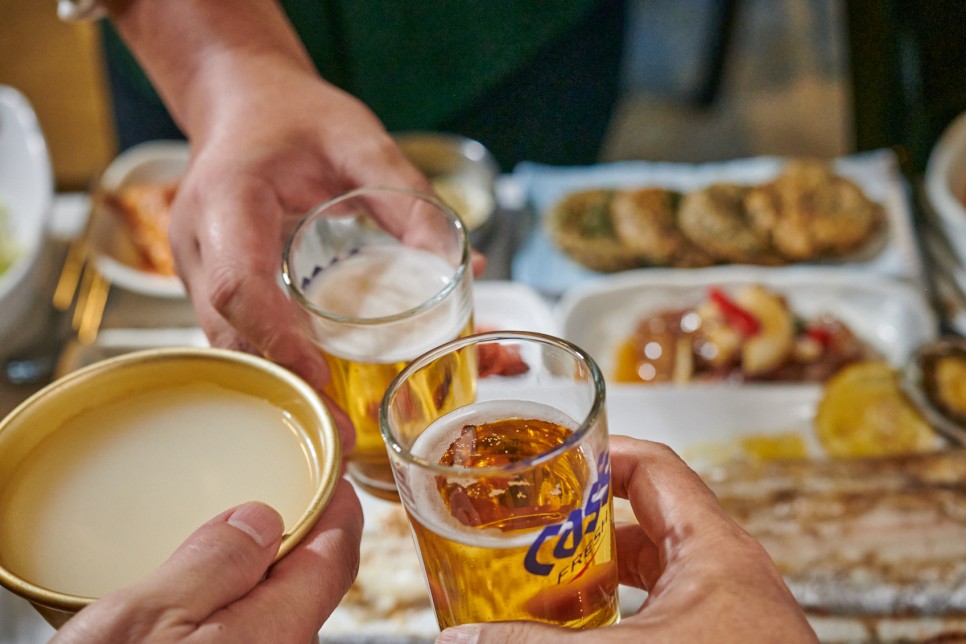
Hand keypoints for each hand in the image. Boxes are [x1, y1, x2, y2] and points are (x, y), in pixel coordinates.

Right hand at [54, 479, 362, 643]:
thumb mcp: (146, 619)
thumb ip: (212, 563)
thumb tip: (259, 519)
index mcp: (279, 632)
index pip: (335, 556)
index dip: (337, 511)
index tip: (333, 482)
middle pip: (304, 589)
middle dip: (286, 548)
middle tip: (257, 511)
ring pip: (272, 622)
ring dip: (250, 588)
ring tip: (208, 564)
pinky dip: (230, 622)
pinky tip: (189, 621)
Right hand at [104, 0, 483, 446]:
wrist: (242, 102)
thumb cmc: (294, 115)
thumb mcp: (358, 138)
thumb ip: (406, 194)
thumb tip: (462, 268)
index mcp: (227, 198)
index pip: (240, 282)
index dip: (277, 337)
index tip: (321, 378)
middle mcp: (198, 241)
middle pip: (229, 332)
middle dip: (284, 385)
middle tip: (342, 433)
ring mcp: (197, 268)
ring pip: (230, 344)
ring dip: (281, 385)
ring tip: (339, 427)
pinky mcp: (214, 284)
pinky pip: (239, 335)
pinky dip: (278, 364)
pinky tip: (320, 389)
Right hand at [436, 436, 817, 642]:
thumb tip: (462, 639)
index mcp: (712, 547)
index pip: (653, 467)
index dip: (599, 455)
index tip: (551, 463)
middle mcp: (725, 568)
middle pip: (645, 518)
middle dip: (584, 524)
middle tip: (532, 531)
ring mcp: (727, 607)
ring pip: (654, 568)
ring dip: (601, 574)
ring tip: (544, 589)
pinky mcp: (723, 636)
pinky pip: (666, 606)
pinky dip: (623, 609)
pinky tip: (585, 631)